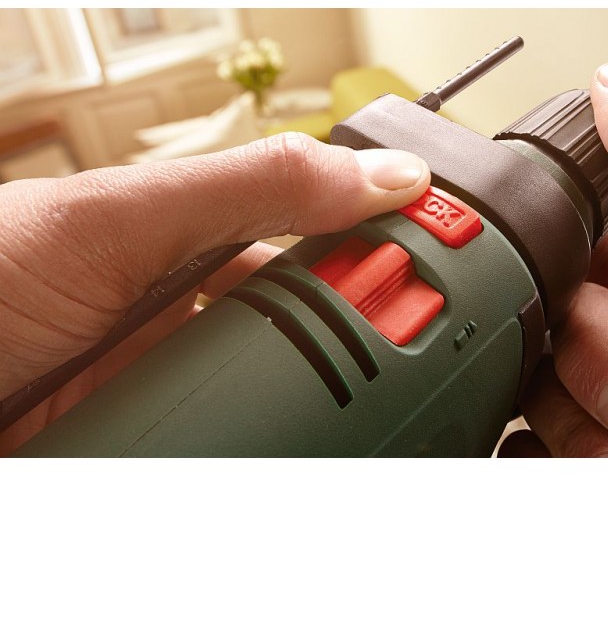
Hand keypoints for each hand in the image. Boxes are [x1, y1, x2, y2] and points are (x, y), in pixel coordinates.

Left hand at [0, 133, 429, 453]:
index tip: (451, 297)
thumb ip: (250, 186)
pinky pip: (244, 467)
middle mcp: (200, 330)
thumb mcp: (115, 219)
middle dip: (377, 371)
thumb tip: (382, 175)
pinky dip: (285, 471)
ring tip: (396, 446)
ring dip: (337, 438)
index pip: (326, 263)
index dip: (389, 276)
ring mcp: (182, 401)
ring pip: (287, 423)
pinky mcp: (167, 454)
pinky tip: (324, 472)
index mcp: (202, 256)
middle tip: (438, 395)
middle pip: (320, 354)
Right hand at [500, 64, 607, 456]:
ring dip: (498, 358)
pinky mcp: (583, 466)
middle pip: (560, 305)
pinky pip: (524, 433)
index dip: (558, 223)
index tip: (500, 208)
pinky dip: (498, 421)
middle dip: (516, 295)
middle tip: (467, 285)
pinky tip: (481, 413)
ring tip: (460, 347)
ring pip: (534, 369)